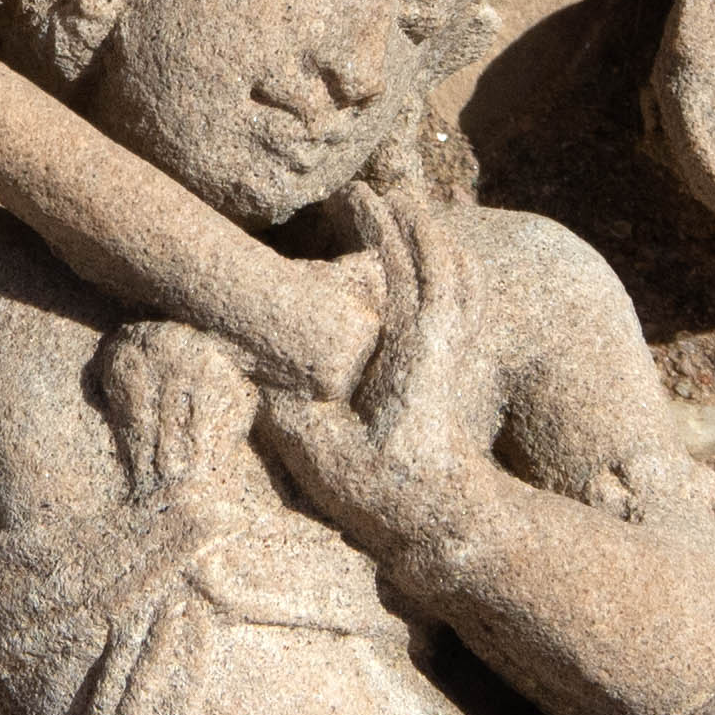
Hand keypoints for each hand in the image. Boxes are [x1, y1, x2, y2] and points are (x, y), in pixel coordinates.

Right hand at [254, 182, 498, 552]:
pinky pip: (468, 303)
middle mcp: (444, 344)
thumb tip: (245, 364)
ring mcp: (459, 354)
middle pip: (440, 259)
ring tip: (405, 214)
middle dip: (407, 218)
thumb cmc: (385, 494)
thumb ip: (284, 406)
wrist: (451, 525)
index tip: (354, 195)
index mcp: (412, 354)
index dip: (381, 227)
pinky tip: (437, 265)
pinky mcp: (461, 368)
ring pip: (462, 277)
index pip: (403, 270)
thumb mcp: (321, 453)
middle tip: (372, 189)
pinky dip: (453, 271)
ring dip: (434, 240)